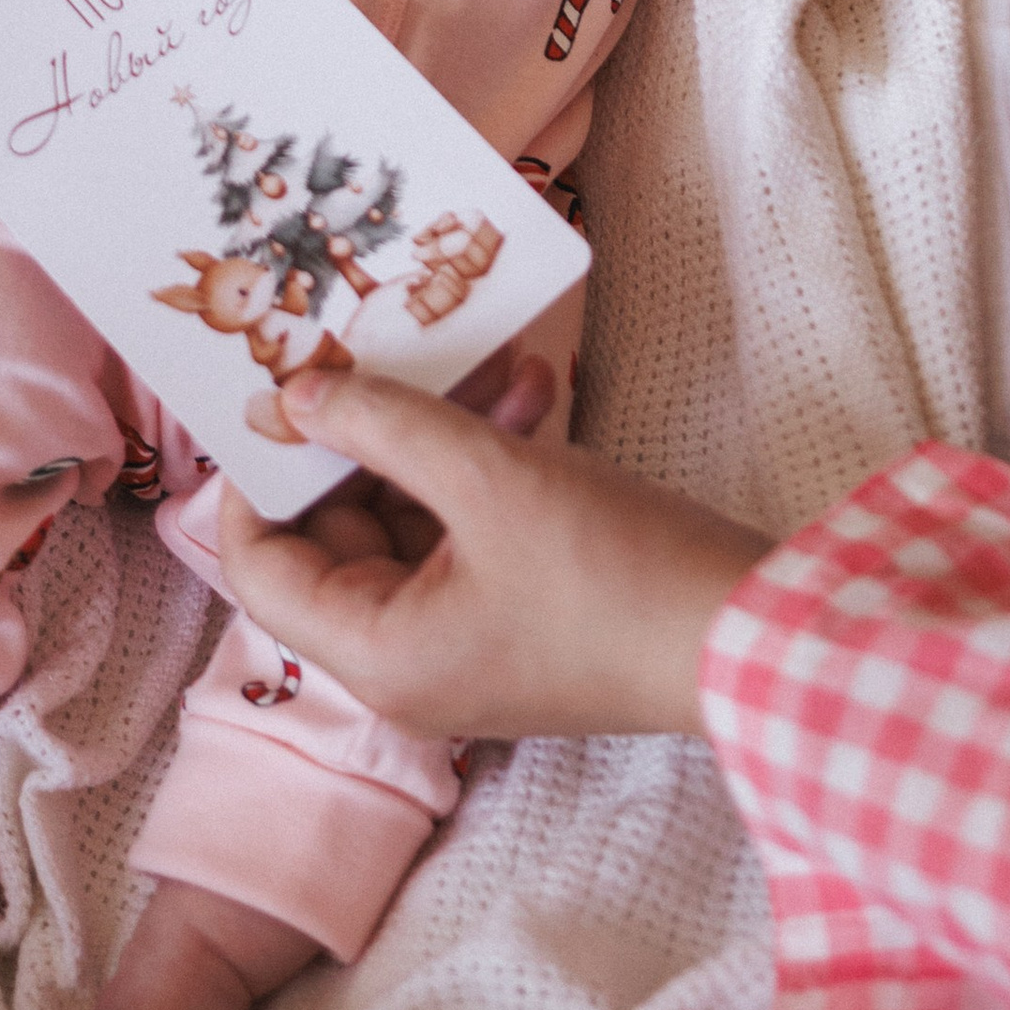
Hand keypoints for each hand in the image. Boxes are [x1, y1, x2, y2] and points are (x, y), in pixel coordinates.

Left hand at [215, 366, 769, 742]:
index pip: (261, 569)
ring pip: (415, 518)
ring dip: (444, 434)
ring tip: (491, 358)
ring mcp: (468, 640)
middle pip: (339, 535)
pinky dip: (492, 463)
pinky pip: (472, 529)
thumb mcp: (490, 477)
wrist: (751, 635)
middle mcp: (409, 662)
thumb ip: (384, 426)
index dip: (258, 476)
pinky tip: (534, 389)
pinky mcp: (522, 614)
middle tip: (382, 347)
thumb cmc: (612, 570)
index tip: (278, 391)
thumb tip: (298, 394)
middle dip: (368, 434)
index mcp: (379, 655)